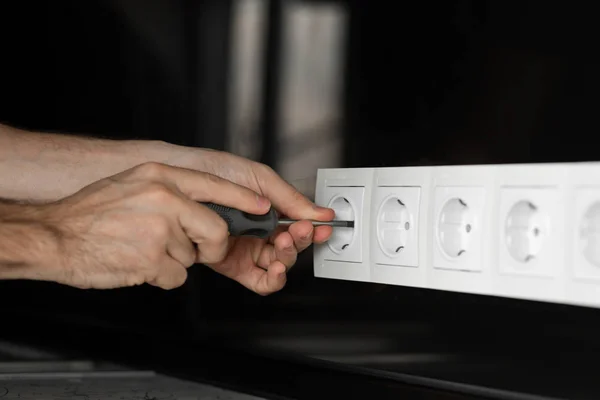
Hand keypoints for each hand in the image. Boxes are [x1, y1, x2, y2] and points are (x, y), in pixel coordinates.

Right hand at [32, 162, 271, 289]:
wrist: (53, 236)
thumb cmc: (91, 214)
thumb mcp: (133, 184)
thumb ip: (168, 191)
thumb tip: (201, 205)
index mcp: (159, 176)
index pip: (214, 185)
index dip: (242, 198)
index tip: (263, 206)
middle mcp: (163, 198)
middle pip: (215, 229)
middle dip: (210, 246)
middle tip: (190, 248)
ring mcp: (158, 230)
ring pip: (194, 256)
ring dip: (174, 260)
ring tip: (142, 248)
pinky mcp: (152, 259)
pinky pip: (177, 276)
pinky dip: (162, 276)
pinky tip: (137, 263)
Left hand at [168, 148, 334, 294]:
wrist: (176, 177)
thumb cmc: (211, 170)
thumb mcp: (258, 177)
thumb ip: (289, 198)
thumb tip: (319, 211)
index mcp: (270, 210)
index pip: (299, 225)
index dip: (314, 229)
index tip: (321, 227)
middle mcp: (260, 231)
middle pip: (292, 247)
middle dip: (300, 241)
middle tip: (298, 231)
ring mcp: (246, 248)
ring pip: (279, 264)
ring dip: (288, 258)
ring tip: (282, 244)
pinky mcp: (231, 264)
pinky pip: (259, 280)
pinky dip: (272, 279)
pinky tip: (275, 269)